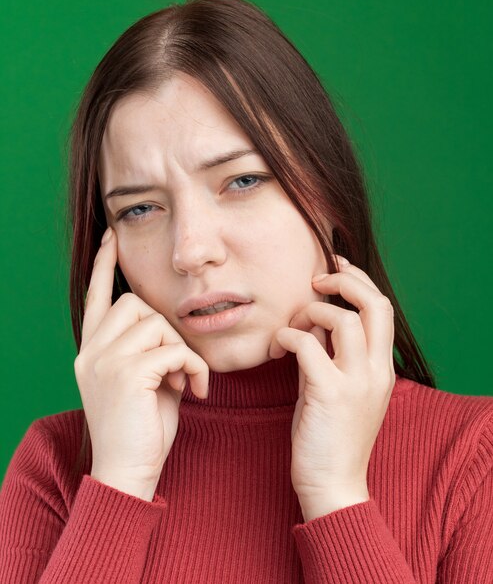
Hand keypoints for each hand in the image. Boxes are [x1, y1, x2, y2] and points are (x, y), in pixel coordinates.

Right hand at [74, 227, 208, 500]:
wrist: (128, 472)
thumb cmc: (141, 429)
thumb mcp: (142, 381)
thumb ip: (148, 350)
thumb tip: (170, 331)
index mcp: (92, 351)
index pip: (95, 297)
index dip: (102, 266)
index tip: (111, 238)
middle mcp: (92, 351)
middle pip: (134, 303)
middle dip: (164, 328)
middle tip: (175, 364)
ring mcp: (105, 361)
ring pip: (156, 323)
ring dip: (181, 349)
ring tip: (183, 380)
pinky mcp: (127, 374)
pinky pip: (174, 350)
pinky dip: (192, 367)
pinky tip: (194, 391)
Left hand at [269, 254, 394, 520]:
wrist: (333, 483)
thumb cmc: (331, 434)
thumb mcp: (337, 387)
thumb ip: (331, 354)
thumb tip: (312, 323)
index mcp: (382, 369)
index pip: (382, 309)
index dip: (360, 282)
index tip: (337, 268)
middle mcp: (376, 371)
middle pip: (375, 305)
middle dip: (345, 281)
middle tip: (317, 280)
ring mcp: (355, 382)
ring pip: (343, 320)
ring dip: (311, 312)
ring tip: (292, 327)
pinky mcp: (329, 393)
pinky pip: (307, 346)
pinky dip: (288, 336)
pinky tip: (277, 346)